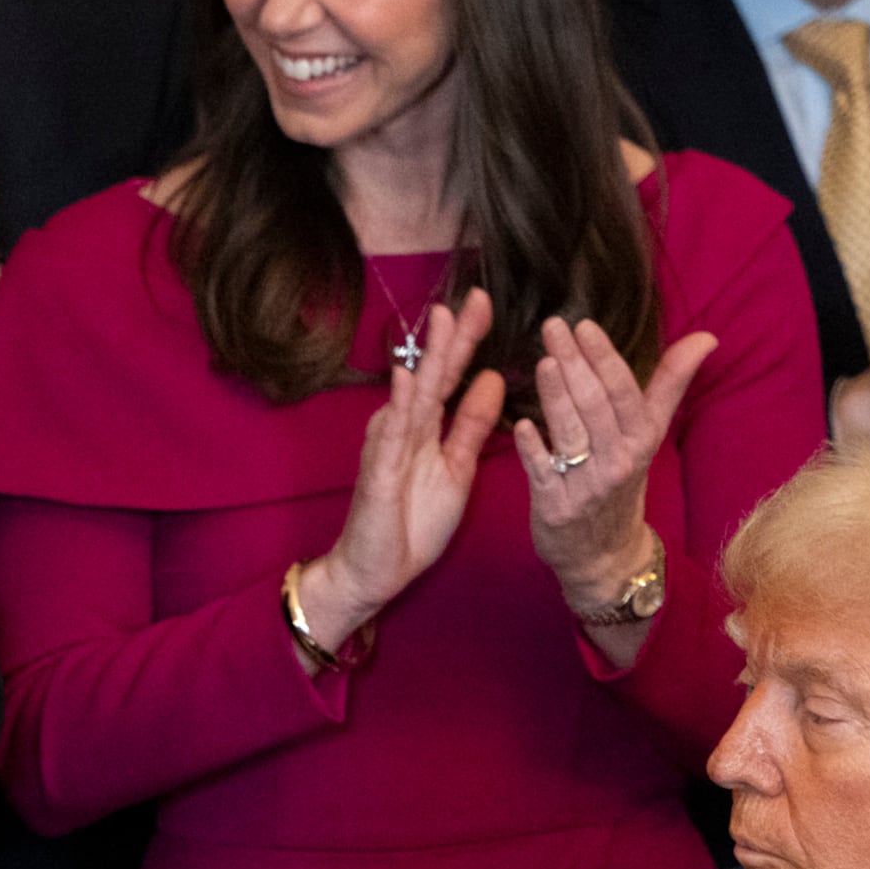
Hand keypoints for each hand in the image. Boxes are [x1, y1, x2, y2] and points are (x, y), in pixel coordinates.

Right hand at [291, 288, 506, 655]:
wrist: (376, 571)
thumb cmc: (412, 522)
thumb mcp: (457, 468)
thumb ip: (472, 425)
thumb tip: (494, 378)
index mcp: (425, 426)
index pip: (450, 376)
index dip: (467, 341)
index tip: (486, 304)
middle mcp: (404, 427)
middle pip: (433, 375)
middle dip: (453, 337)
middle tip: (474, 297)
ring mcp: (388, 446)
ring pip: (413, 396)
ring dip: (428, 358)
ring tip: (443, 321)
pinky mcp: (379, 472)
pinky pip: (391, 436)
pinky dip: (401, 406)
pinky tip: (408, 379)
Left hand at [520, 314, 715, 632]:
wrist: (605, 555)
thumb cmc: (623, 482)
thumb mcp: (650, 435)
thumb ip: (670, 384)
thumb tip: (705, 338)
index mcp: (640, 440)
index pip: (624, 392)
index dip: (604, 358)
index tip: (584, 325)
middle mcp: (617, 462)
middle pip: (595, 407)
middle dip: (575, 365)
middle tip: (553, 328)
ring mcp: (586, 487)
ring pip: (571, 434)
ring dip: (556, 397)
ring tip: (543, 362)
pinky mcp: (556, 508)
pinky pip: (543, 473)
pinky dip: (533, 449)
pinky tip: (520, 425)